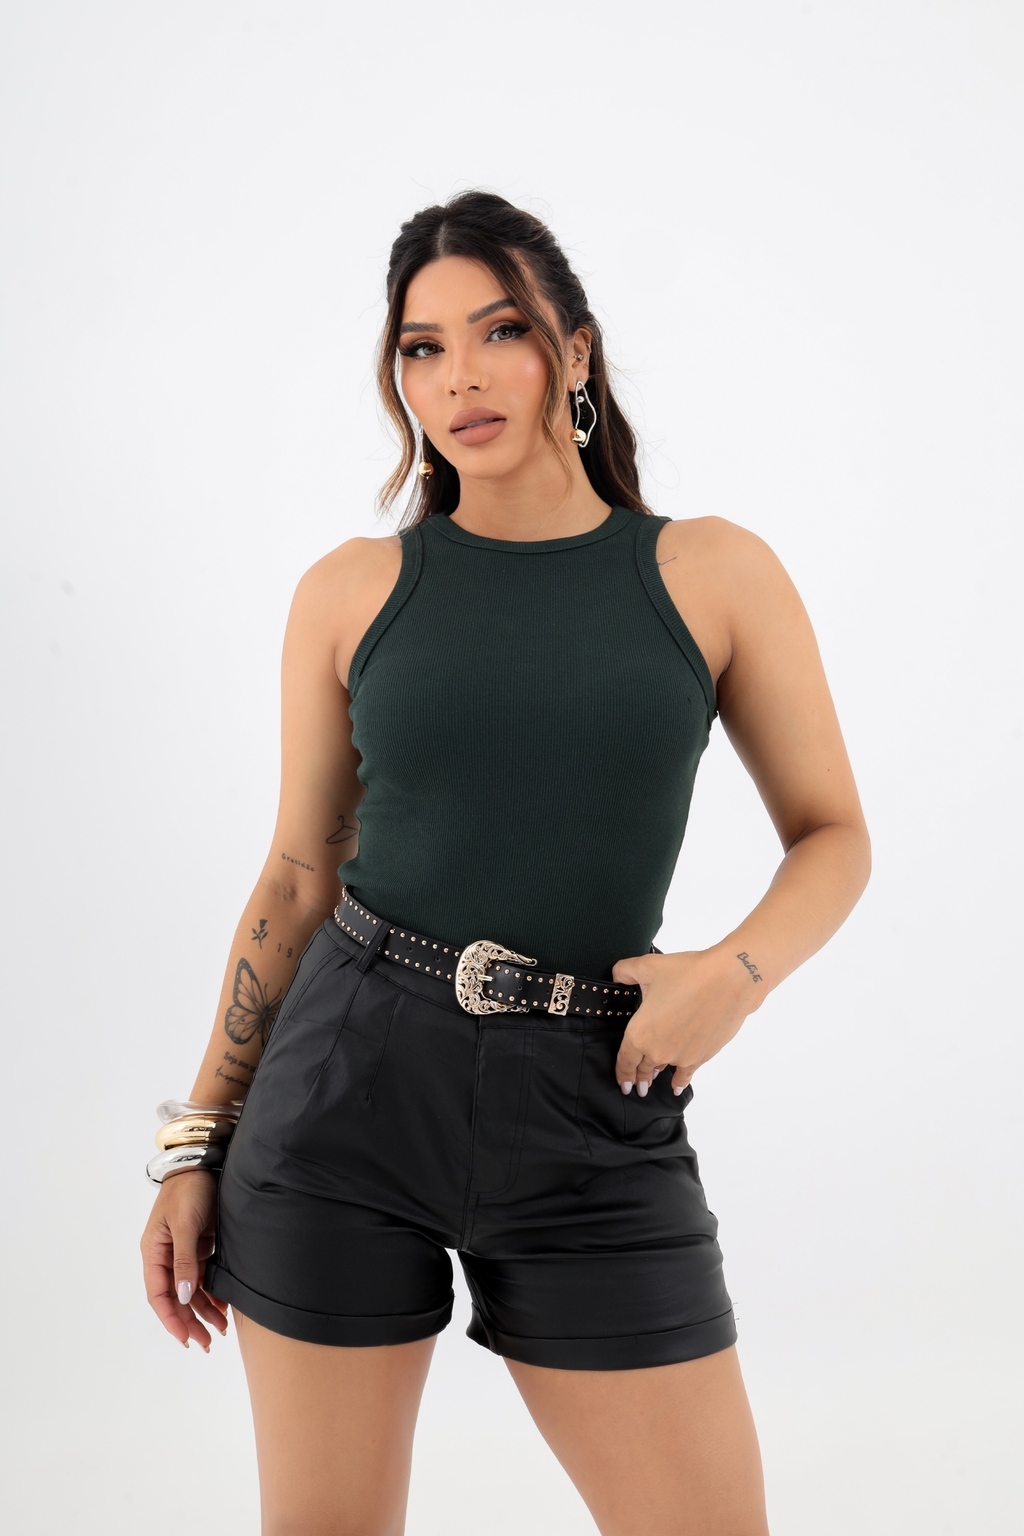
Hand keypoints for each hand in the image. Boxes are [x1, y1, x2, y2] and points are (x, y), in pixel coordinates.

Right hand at [140, 1169, 228, 1350]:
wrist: (206, 1162)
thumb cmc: (190, 1189)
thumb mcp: (184, 1224)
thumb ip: (184, 1260)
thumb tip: (181, 1296)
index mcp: (154, 1252)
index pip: (158, 1295)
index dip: (171, 1319)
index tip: (186, 1339)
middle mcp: (166, 1256)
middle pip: (175, 1298)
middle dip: (189, 1321)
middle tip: (208, 1343)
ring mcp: (183, 1252)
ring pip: (190, 1291)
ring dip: (203, 1311)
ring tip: (220, 1331)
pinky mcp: (200, 1246)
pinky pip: (203, 1277)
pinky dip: (212, 1293)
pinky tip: (224, 1307)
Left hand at [610, 947, 752, 1096]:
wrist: (729, 981)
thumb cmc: (689, 973)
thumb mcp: (647, 966)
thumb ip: (623, 972)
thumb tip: (616, 976)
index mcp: (640, 1033)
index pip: (625, 1061)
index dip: (621, 1073)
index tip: (621, 1082)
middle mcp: (658, 1051)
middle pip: (643, 1069)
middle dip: (638, 1077)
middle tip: (635, 1085)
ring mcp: (681, 1057)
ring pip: (663, 1069)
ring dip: (656, 1075)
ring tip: (651, 1080)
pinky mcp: (702, 1056)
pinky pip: (685, 1074)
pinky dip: (680, 1081)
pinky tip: (676, 1086)